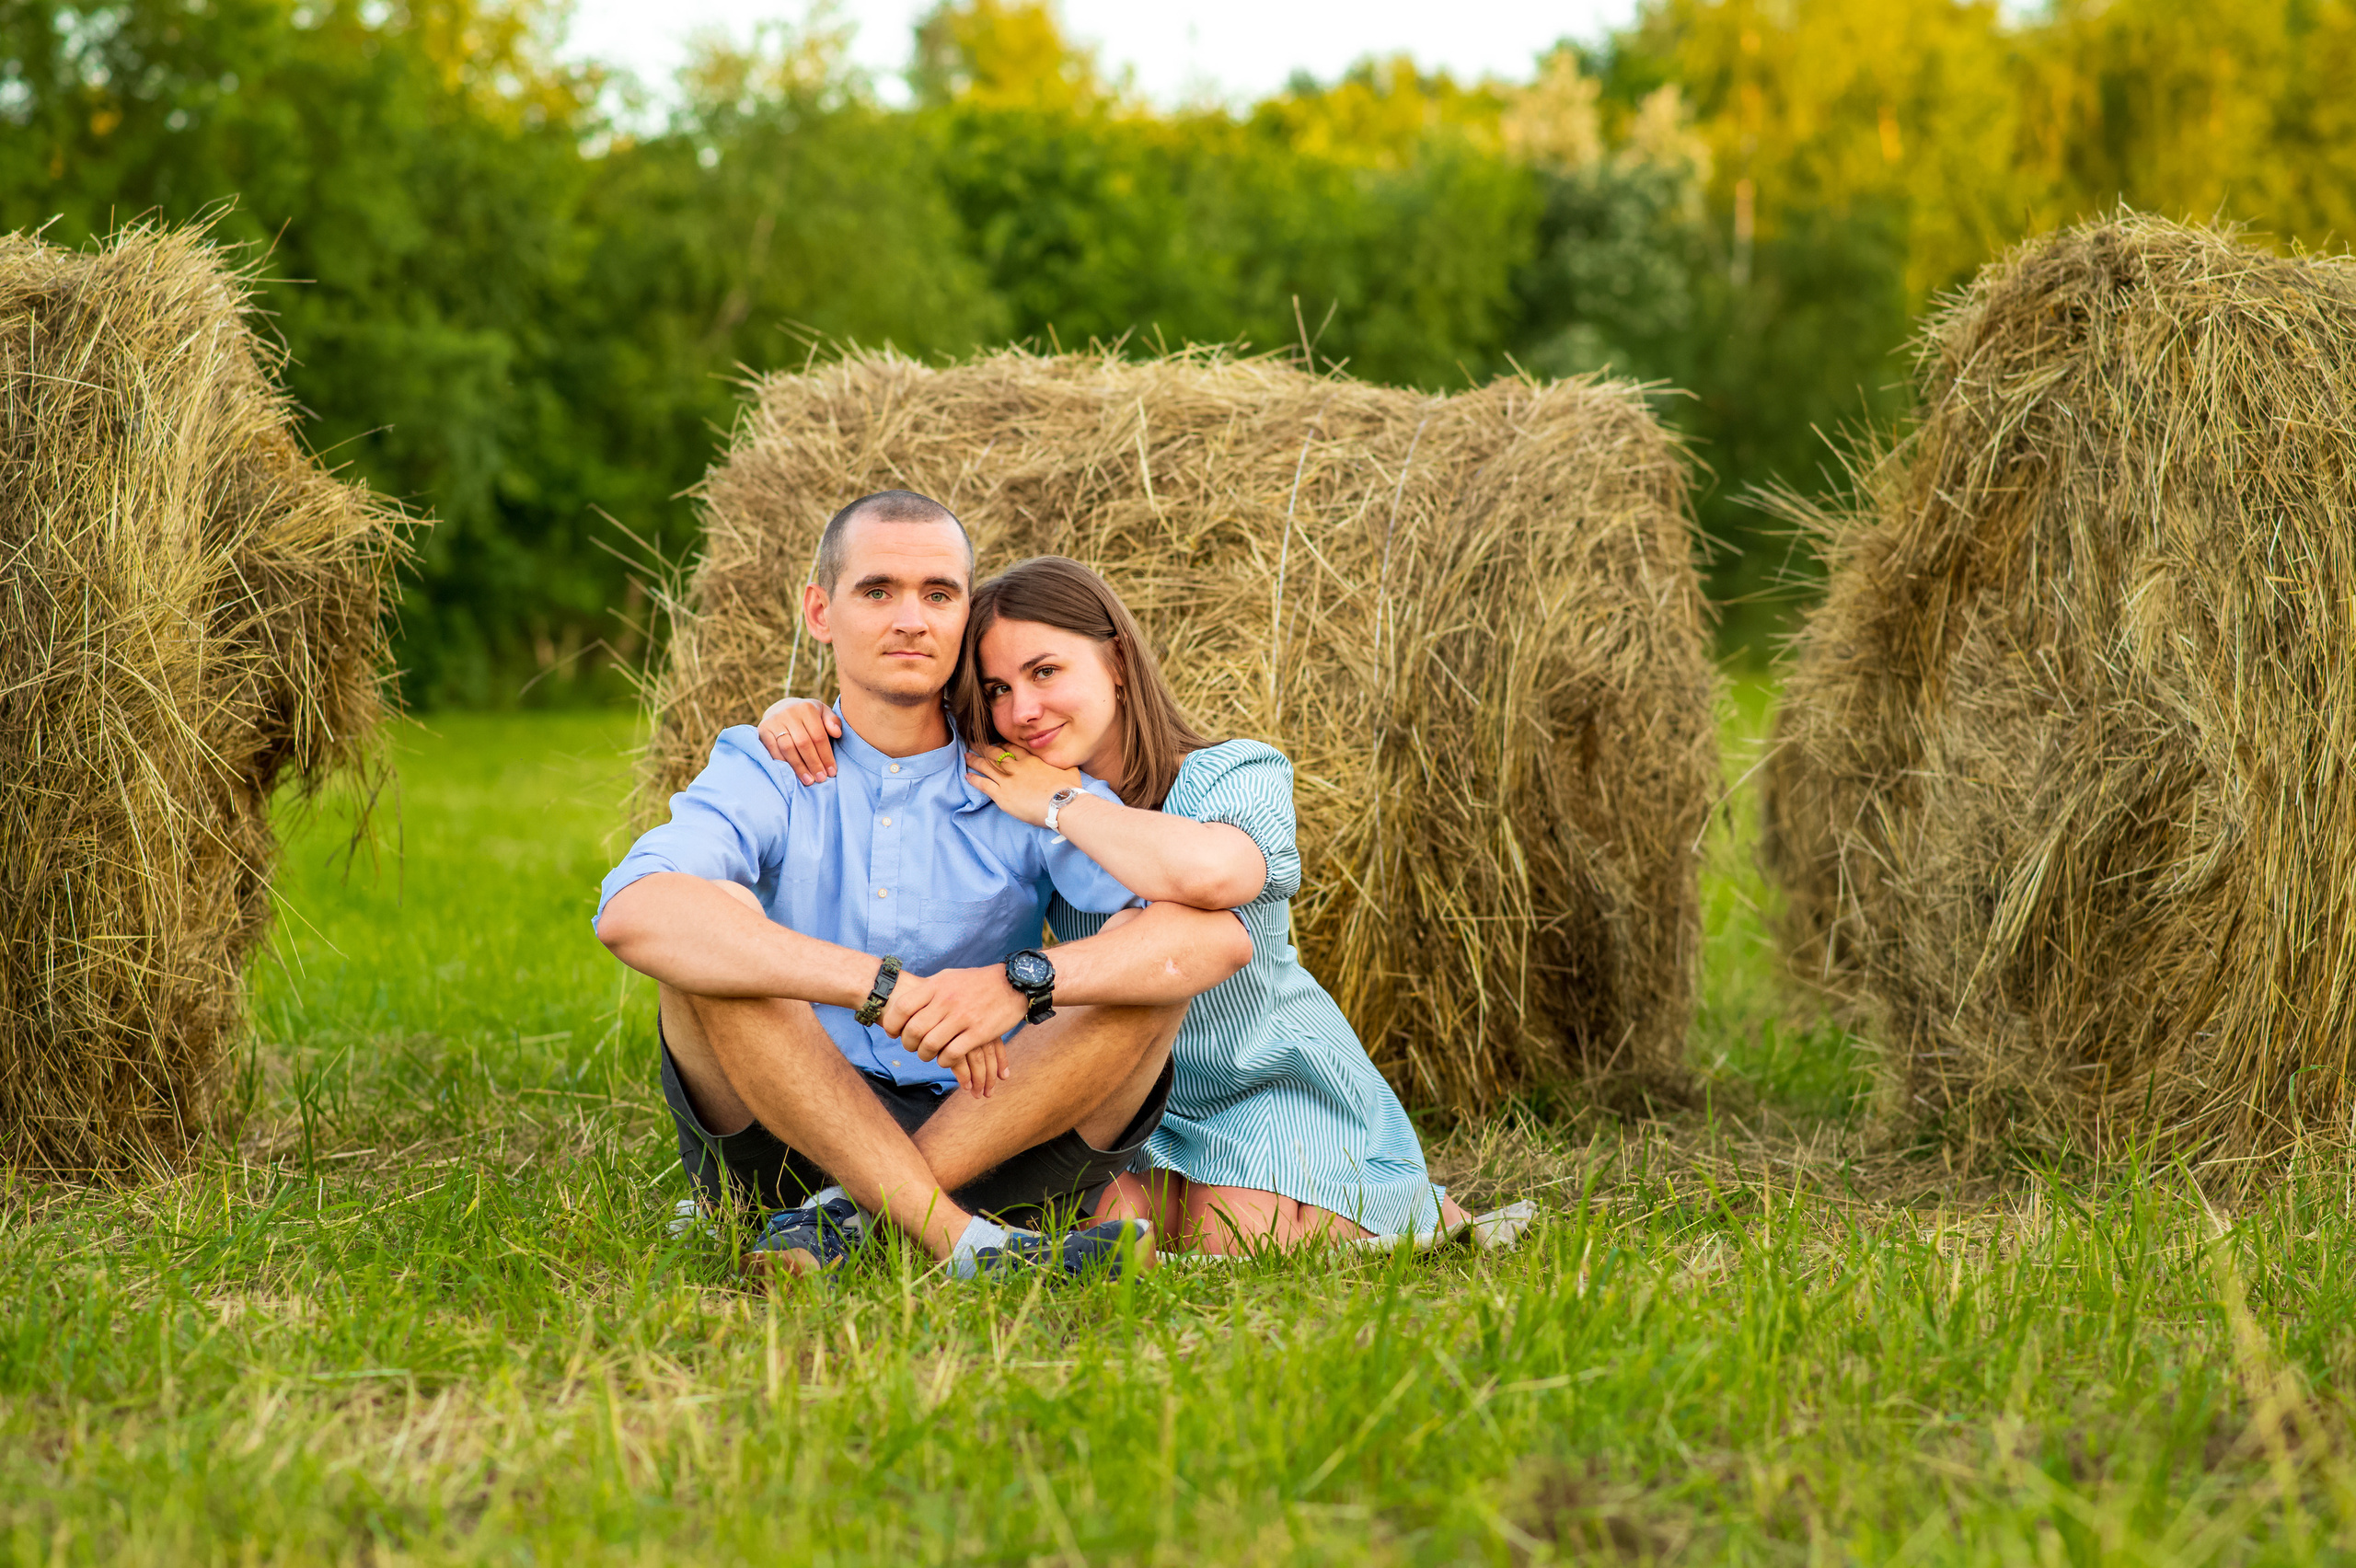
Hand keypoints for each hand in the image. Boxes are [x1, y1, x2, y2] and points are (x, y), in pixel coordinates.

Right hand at [758, 696, 839, 784]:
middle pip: (803, 743)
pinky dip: (783, 764)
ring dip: (799, 767)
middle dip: (814, 763)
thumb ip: (833, 722)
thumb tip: (837, 733)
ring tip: (809, 780)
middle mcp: (789, 713)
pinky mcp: (763, 730)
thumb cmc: (808, 715)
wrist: (782, 708)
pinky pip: (773, 751)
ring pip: (788, 748)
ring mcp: (774, 721)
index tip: (832, 772)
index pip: (818, 736)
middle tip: (821, 779)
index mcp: (807, 708)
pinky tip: (792, 774)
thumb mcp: (823, 713)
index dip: (826, 756)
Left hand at [878, 967, 1026, 1097]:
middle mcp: (947, 1000)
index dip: (893, 1024)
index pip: (903, 1007)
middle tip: (912, 1047)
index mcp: (937, 985)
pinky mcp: (979, 1033)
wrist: (1013, 983)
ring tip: (927, 1055)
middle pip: (914, 1030)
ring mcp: (963, 1017)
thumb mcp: (949, 977)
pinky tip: (945, 1059)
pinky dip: (944, 1061)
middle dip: (908, 1044)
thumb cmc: (977, 982)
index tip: (893, 1033)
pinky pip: (952, 1054)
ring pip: (931, 1045)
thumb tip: (905, 1004)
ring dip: (925, 1055)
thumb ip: (928, 990)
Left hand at [965, 742, 1085, 827]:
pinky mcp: (1002, 795)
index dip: (1002, 744)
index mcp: (1032, 760)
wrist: (1062, 803)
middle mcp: (1017, 767)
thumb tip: (1070, 760)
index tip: (996, 742)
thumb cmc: (1069, 789)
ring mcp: (1008, 780)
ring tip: (967, 756)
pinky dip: (974, 780)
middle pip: (996, 753)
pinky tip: (967, 776)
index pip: (1012, 748)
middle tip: (974, 742)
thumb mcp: (1070, 770)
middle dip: (984, 747)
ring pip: (986, 766)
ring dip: (975, 760)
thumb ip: (1065, 763)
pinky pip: (984, 785)